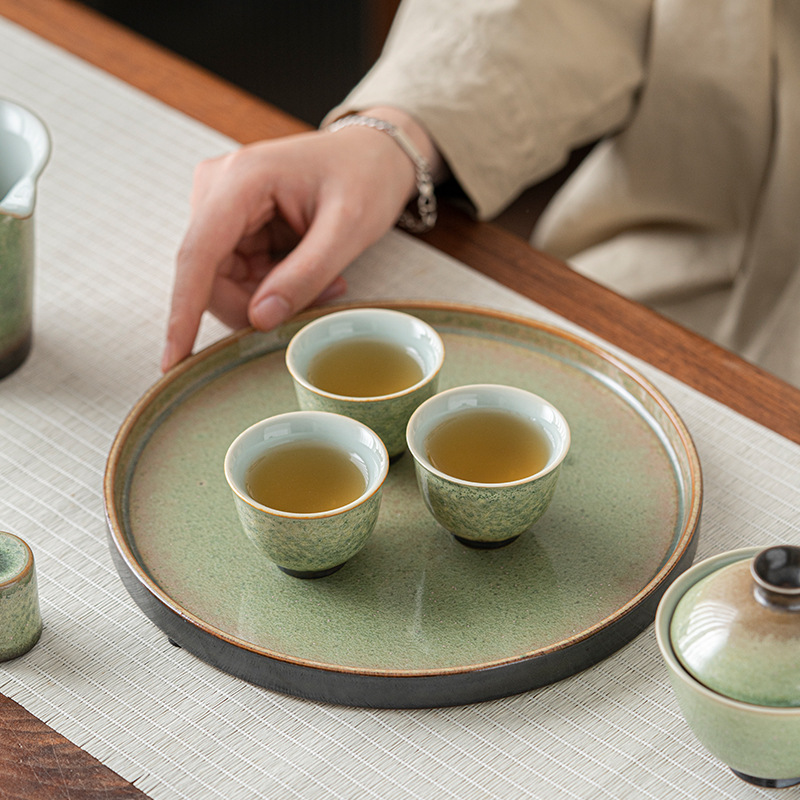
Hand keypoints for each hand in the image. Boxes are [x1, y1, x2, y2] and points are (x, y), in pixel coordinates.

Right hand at [161, 108, 440, 371]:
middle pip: (209, 277)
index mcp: (241, 179)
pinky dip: (273, 287)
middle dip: (254, 306)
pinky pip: (240, 275)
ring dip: (269, 297)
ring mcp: (222, 206)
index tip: (172, 359)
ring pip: (223, 282)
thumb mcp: (347, 229)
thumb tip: (259, 320)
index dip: (183, 312)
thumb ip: (305, 276)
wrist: (374, 155)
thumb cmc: (365, 178)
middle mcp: (217, 189)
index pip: (198, 256)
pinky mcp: (233, 224)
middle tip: (318, 301)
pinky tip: (311, 272)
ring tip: (326, 281)